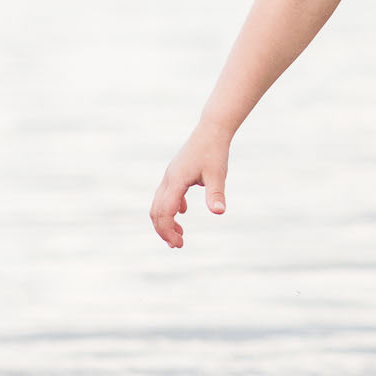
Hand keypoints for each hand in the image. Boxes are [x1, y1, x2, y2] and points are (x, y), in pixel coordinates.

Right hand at [149, 123, 230, 247]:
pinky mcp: (175, 174)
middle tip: (178, 245)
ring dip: (166, 221)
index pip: (165, 212)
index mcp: (176, 181)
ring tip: (179, 235)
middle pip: (156, 211)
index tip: (179, 244)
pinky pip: (167, 195)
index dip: (168, 231)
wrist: (212, 130)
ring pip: (159, 204)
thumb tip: (219, 212)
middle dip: (164, 230)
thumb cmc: (215, 151)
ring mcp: (170, 176)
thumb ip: (216, 194)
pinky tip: (182, 214)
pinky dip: (171, 208)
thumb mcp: (218, 174)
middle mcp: (168, 179)